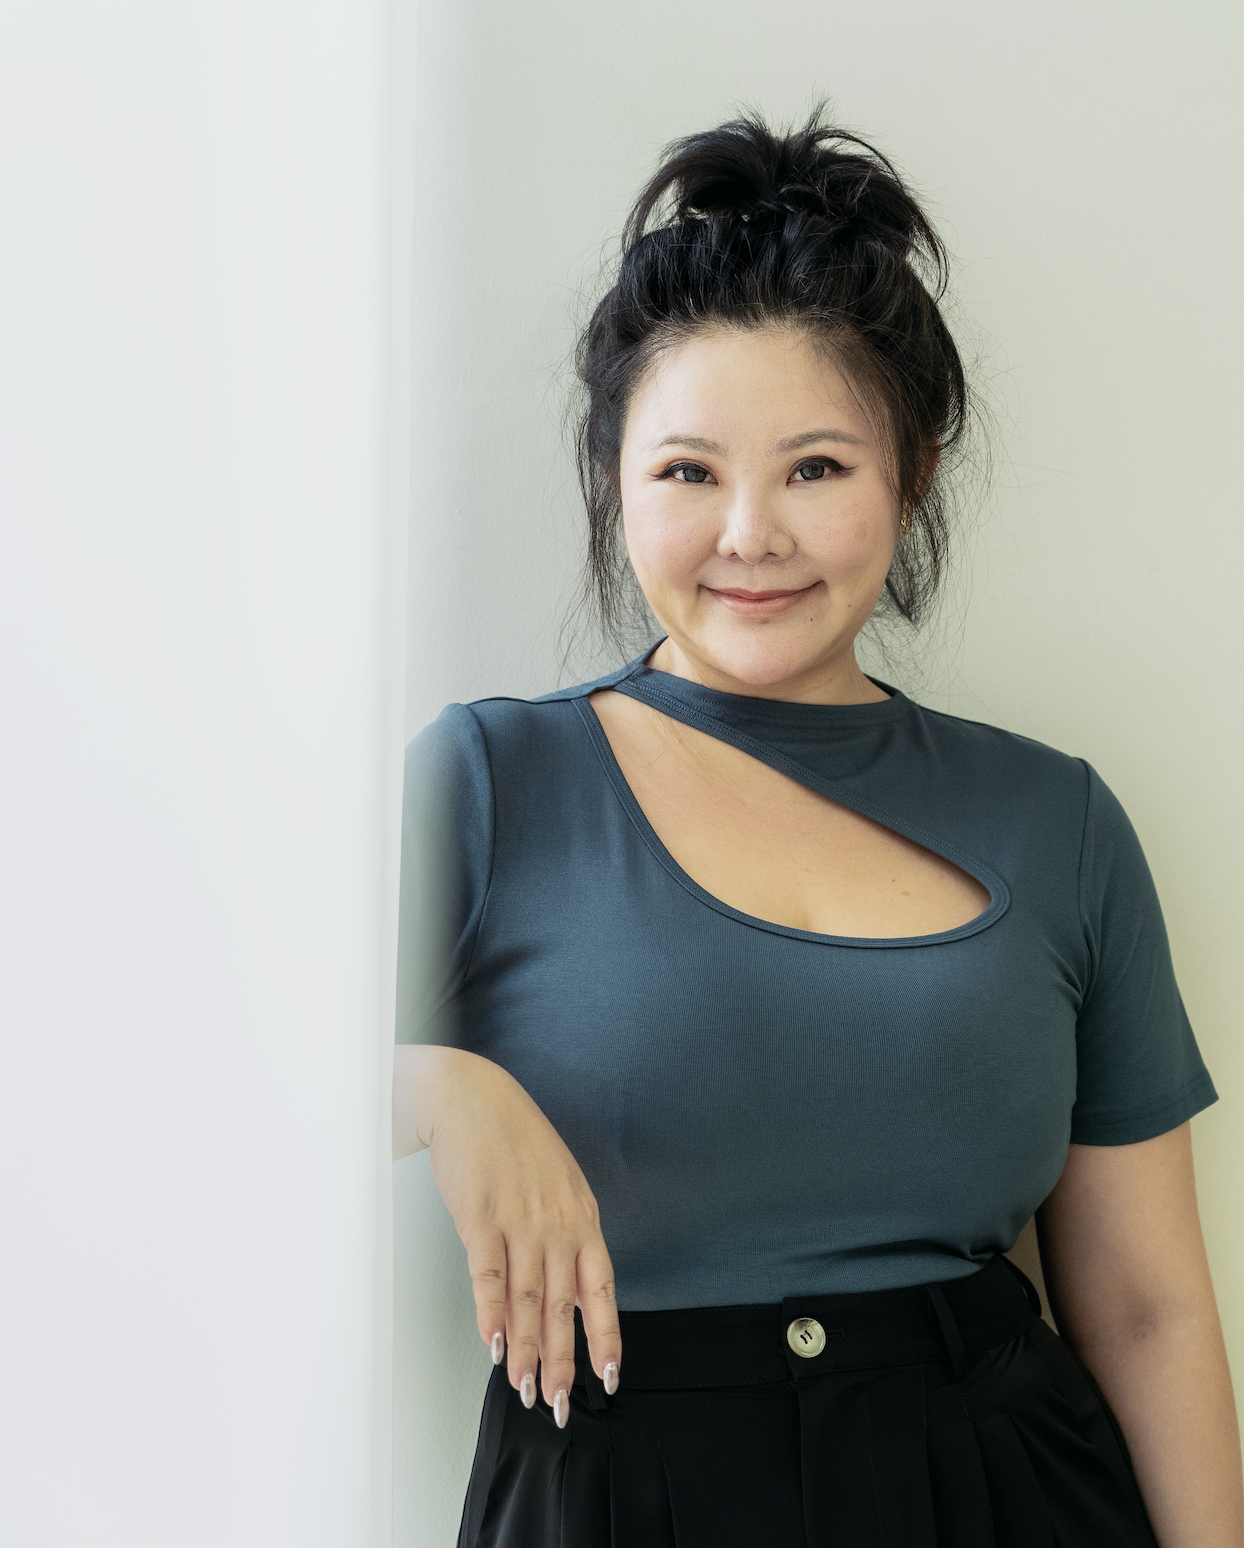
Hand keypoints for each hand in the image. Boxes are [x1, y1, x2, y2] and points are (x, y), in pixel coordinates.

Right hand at [401, 1045, 620, 1423]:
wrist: (474, 1100)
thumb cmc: (515, 1142)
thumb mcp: (559, 1185)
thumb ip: (566, 1236)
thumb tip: (568, 1291)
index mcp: (581, 1217)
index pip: (600, 1288)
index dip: (605, 1335)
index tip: (608, 1376)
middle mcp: (556, 1222)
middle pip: (562, 1304)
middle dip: (560, 1360)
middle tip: (554, 1402)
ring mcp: (519, 1219)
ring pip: (527, 1298)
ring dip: (525, 1348)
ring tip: (522, 1386)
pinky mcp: (481, 1217)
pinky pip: (489, 1274)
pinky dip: (491, 1311)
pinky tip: (492, 1341)